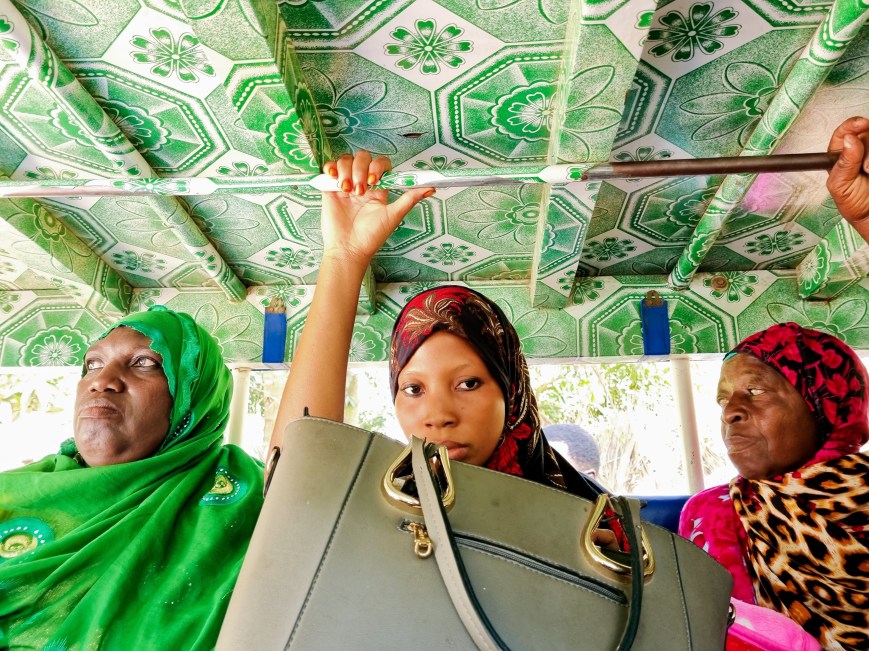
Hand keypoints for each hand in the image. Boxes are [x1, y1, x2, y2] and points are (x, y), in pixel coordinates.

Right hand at [320, 152, 433, 266]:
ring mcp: (345, 185)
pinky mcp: (330, 188)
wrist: (348, 249)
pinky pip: (329, 168)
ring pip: (346, 161)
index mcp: (378, 189)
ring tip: (347, 190)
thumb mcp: (393, 215)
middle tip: (360, 190)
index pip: (380, 164)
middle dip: (361, 170)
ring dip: (347, 171)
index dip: (378, 166)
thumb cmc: (371, 237)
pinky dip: (331, 168)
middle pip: (362, 158)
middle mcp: (362, 184)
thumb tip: (431, 188)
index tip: (376, 181)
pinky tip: (335, 179)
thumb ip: (409, 199)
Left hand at [827, 116, 868, 232]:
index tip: (859, 125)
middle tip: (866, 166)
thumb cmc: (856, 205)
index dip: (850, 126)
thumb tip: (848, 140)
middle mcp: (861, 152)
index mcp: (842, 157)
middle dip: (866, 147)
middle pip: (866, 132)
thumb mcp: (841, 187)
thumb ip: (843, 163)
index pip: (843, 133)